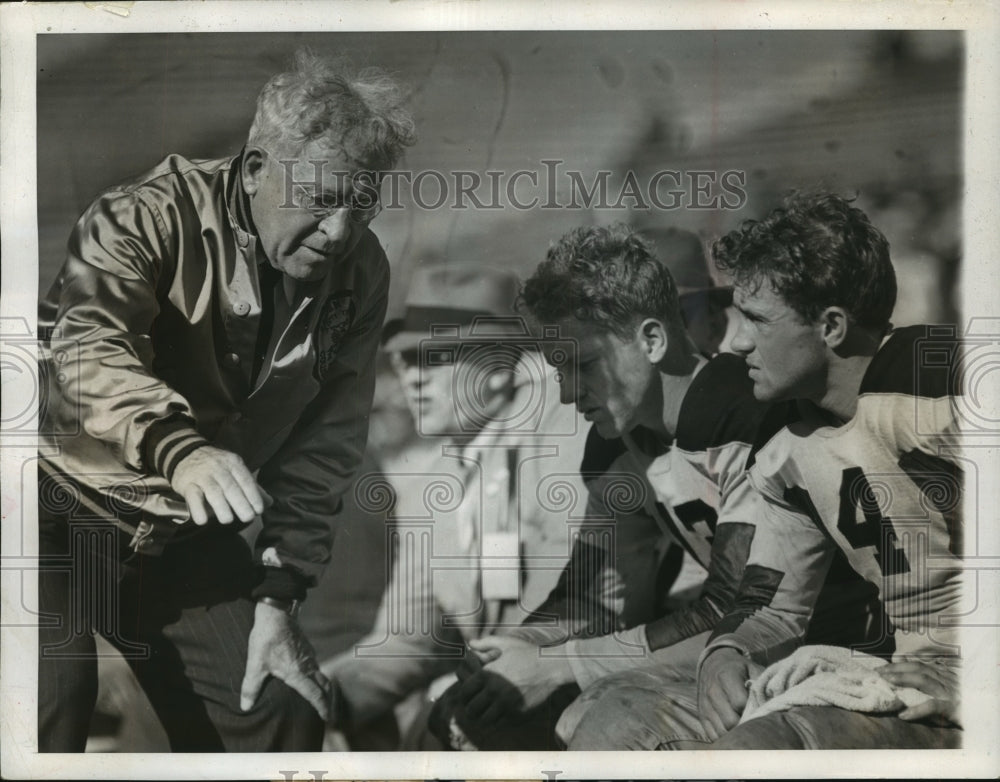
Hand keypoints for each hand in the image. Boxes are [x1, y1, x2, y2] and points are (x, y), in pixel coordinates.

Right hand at [170, 445, 268, 524]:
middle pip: (231, 487)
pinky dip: (197, 509)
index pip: (246, 480)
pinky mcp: (187, 483)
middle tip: (248, 518)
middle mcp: (219, 467)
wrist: (185, 452)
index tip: (259, 510)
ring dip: (221, 507)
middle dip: (241, 503)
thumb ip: (251, 486)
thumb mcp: (234, 470)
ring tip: (227, 520)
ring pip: (213, 491)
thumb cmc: (216, 466)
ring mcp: (202, 475)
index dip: (253, 496)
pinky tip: (203, 520)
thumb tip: (270, 502)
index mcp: (234, 463)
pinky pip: (192, 496)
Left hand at [240, 601, 329, 720]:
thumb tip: (245, 706)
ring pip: (320, 674)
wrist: (276, 612)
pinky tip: (307, 676)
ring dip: (322, 687)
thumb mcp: (255, 664)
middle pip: (323, 685)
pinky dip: (316, 676)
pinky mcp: (306, 647)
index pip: (315, 694)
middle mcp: (307, 665)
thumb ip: (251, 687)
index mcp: (297, 673)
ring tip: (318, 697)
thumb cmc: (267, 638)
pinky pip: (315, 665)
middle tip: (328, 712)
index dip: (322, 707)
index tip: (327, 718)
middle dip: (327, 700)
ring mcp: (309, 655)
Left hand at [457, 636, 572, 725]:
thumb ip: (485, 642)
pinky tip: (500, 716)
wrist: (551, 667)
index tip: (468, 697)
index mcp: (487, 674)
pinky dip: (497, 722)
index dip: (464, 696)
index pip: (464, 693)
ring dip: (483, 719)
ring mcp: (505, 704)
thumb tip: (470, 644)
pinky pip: (500, 724)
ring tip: (485, 715)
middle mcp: (494, 691)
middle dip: (470, 710)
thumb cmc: (528, 653)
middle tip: (474, 709)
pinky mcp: (517, 714)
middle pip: (471, 710)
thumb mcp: (506, 643)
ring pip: (484, 721)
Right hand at [698, 647, 762, 740]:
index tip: (763, 713)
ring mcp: (705, 705)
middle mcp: (712, 692)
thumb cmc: (738, 669)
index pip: (740, 703)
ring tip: (748, 730)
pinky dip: (725, 739)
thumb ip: (763, 683)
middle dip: (746, 726)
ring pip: (721, 731)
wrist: (713, 664)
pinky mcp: (702, 716)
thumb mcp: (752, 668)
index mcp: (726, 677)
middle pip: (730, 721)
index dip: (754, 712)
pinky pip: (712, 735)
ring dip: (736, 735)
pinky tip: (735, 733)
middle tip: (758, 725)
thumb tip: (777, 702)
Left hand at [880, 660, 960, 725]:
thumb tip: (908, 673)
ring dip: (902, 679)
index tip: (883, 667)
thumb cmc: (966, 703)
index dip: (900, 665)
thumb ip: (932, 680)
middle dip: (896, 669)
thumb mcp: (948, 688)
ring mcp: (949, 692)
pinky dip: (917, 710)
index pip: (919, 665)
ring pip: (922, 680)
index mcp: (945, 675)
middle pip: (917, 668)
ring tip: (886, 682)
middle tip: (878, 672)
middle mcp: (946, 679)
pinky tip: (904, 715)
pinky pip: (933, 706)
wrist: (985, 714)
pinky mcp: (953, 707)